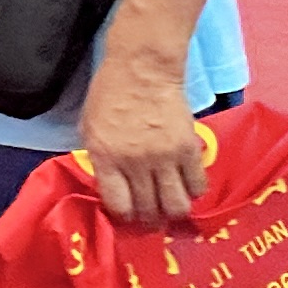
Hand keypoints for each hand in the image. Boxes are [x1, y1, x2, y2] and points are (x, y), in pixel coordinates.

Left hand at [78, 57, 206, 227]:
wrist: (142, 69)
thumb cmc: (109, 95)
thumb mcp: (90, 129)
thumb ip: (101, 162)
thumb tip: (113, 191)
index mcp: (106, 157)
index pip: (119, 206)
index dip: (124, 215)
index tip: (128, 212)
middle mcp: (136, 162)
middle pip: (149, 210)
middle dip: (149, 218)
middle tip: (151, 213)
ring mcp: (165, 157)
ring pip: (176, 206)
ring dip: (173, 210)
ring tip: (169, 203)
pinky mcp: (189, 149)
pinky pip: (198, 186)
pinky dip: (192, 191)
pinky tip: (185, 183)